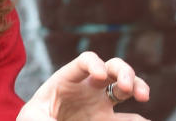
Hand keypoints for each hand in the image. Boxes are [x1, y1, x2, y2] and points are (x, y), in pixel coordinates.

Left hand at [17, 51, 150, 120]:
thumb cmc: (34, 119)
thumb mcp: (33, 117)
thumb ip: (44, 118)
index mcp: (68, 79)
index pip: (85, 61)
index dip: (94, 64)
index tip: (100, 76)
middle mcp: (88, 87)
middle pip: (113, 68)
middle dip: (124, 72)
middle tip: (127, 86)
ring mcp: (101, 103)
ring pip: (126, 87)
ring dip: (138, 87)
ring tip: (143, 96)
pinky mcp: (108, 120)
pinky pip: (130, 117)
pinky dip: (141, 119)